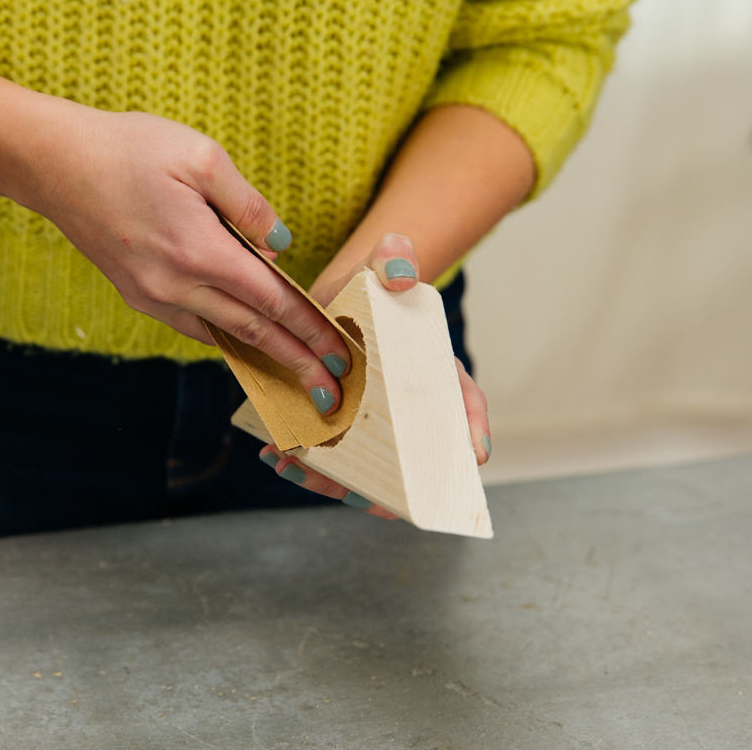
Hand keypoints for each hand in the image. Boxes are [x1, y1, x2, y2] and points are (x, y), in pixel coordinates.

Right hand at [15, 108, 351, 412]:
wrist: (54, 164)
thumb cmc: (128, 149)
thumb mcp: (202, 158)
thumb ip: (249, 206)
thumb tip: (280, 247)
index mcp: (199, 251)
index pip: (271, 302)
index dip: (310, 331)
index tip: (339, 357)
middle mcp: (176, 286)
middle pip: (252, 332)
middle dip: (296, 361)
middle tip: (331, 389)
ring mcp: (152, 296)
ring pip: (221, 334)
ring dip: (262, 355)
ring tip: (295, 372)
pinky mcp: (136, 294)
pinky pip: (192, 324)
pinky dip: (225, 335)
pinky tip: (245, 338)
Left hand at [258, 233, 492, 517]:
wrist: (330, 302)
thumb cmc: (368, 289)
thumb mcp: (381, 267)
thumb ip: (394, 259)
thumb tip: (400, 273)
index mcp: (434, 374)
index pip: (464, 404)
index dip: (473, 431)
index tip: (475, 454)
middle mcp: (408, 411)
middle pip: (411, 457)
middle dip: (390, 484)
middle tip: (362, 493)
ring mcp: (373, 427)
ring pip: (365, 470)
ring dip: (334, 482)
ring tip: (298, 468)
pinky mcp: (338, 430)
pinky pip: (328, 461)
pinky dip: (305, 466)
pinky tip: (277, 456)